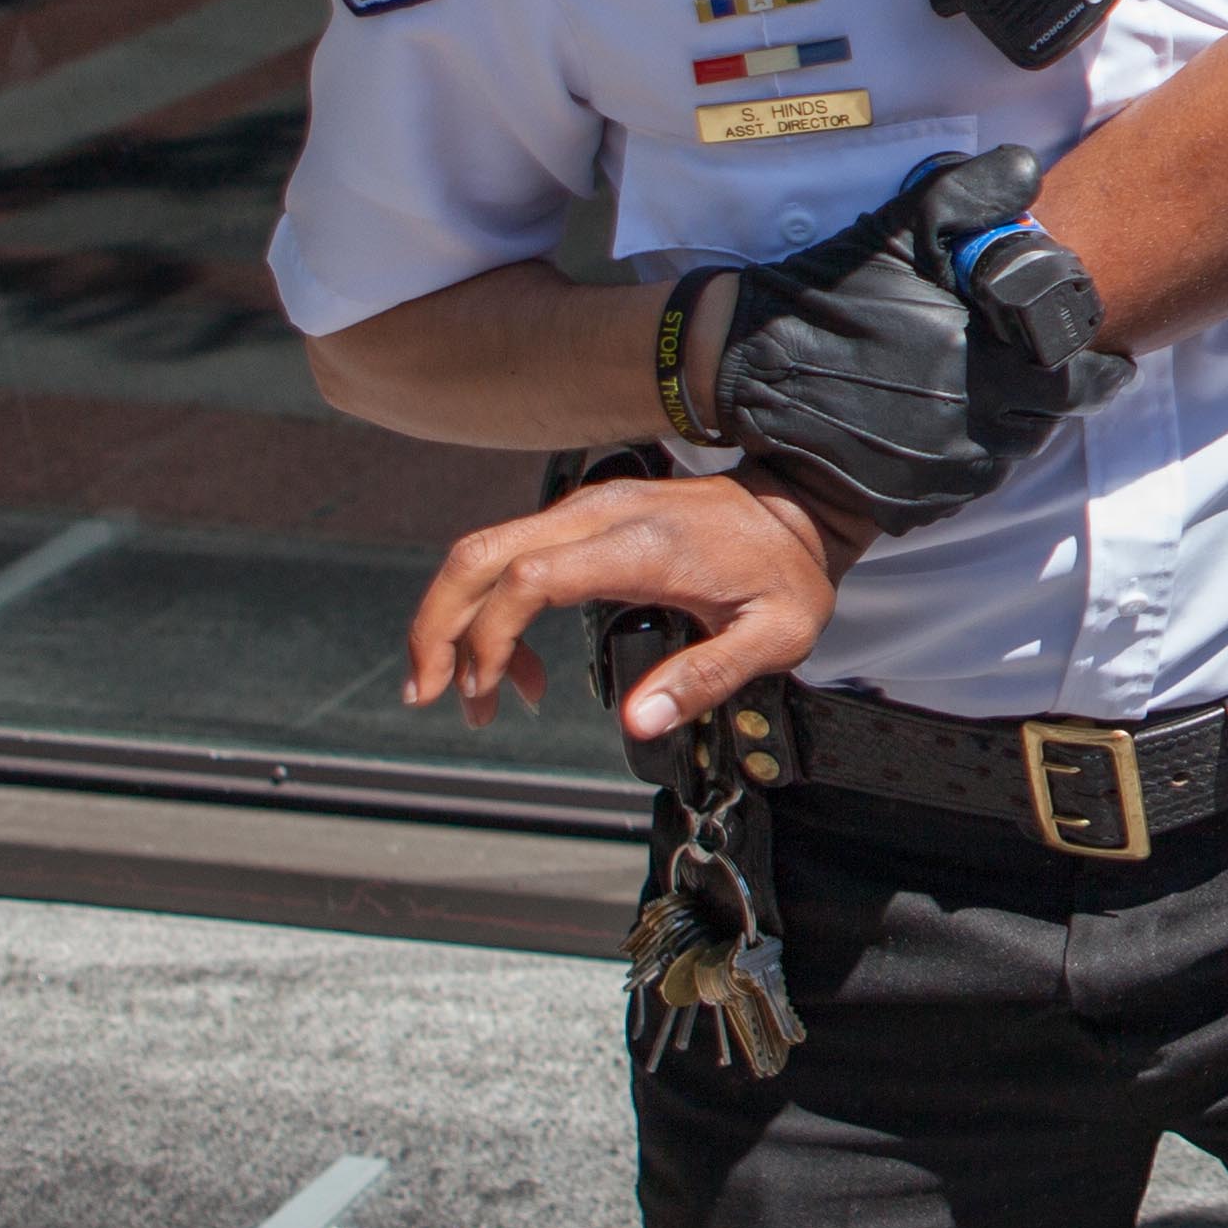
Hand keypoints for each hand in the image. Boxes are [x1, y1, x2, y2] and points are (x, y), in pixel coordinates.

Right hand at [405, 466, 852, 737]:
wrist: (800, 507)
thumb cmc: (786, 573)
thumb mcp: (774, 636)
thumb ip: (707, 678)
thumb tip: (639, 721)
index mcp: (641, 545)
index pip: (529, 577)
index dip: (491, 636)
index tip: (488, 692)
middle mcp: (600, 516)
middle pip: (479, 554)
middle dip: (437, 626)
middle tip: (427, 694)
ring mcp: (588, 511)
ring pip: (485, 552)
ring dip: (457, 622)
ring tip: (470, 696)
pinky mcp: (586, 518)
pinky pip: (515, 556)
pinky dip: (493, 611)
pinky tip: (517, 668)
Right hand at [712, 146, 1116, 533]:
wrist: (747, 366)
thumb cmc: (829, 297)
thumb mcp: (898, 230)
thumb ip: (971, 196)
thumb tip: (1026, 171)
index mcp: (988, 367)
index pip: (1081, 382)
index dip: (1099, 371)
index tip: (1109, 362)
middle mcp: (974, 430)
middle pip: (1044, 421)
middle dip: (1047, 395)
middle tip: (1036, 370)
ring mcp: (941, 474)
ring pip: (1005, 456)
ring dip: (1006, 426)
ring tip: (984, 392)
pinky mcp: (909, 503)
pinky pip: (960, 487)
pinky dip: (962, 459)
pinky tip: (941, 425)